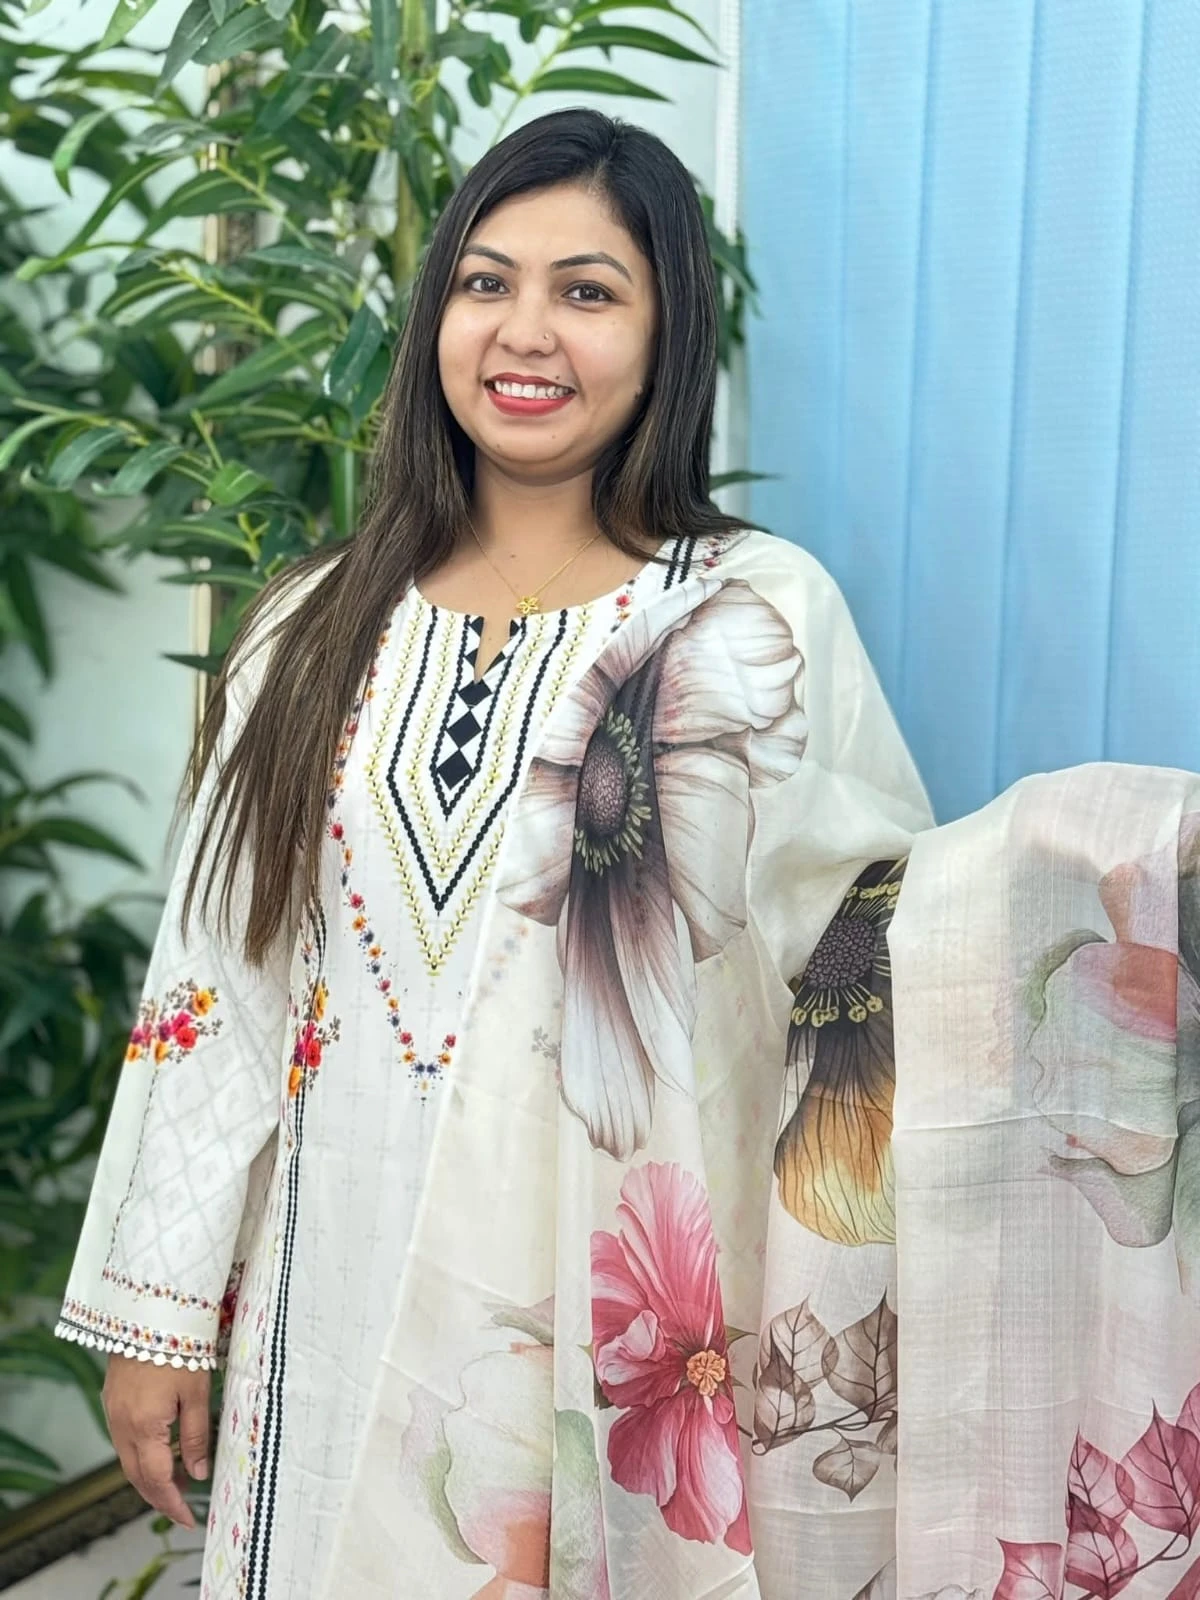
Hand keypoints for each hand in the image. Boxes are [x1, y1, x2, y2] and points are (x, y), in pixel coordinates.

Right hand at [103, 1355, 210, 1528]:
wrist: (148, 1313)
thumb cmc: (179, 1347)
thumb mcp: (197, 1393)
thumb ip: (197, 1436)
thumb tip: (199, 1473)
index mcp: (144, 1426)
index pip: (156, 1479)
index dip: (173, 1503)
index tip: (189, 1519)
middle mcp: (122, 1425)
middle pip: (137, 1476)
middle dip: (160, 1497)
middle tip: (184, 1509)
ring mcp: (113, 1414)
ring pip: (128, 1461)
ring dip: (150, 1477)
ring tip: (179, 1483)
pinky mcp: (112, 1402)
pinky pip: (124, 1441)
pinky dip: (141, 1456)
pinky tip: (161, 1454)